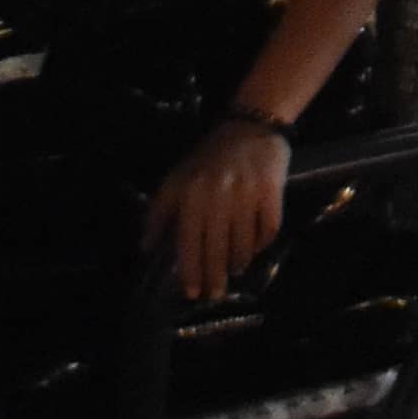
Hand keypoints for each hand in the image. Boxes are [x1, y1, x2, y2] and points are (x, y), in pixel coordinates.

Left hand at [147, 111, 291, 299]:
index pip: (189, 242)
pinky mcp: (271, 190)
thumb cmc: (209, 156)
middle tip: (215, 294)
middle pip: (216, 248)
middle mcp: (218, 195)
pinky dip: (262, 243)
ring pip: (243, 243)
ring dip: (238, 262)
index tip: (192, 292)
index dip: (190, 271)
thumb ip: (159, 212)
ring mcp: (247, 193)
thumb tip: (146, 247)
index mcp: (192, 193)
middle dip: (214, 276)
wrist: (251, 124)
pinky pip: (268, 227)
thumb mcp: (177, 178)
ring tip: (234, 271)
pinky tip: (256, 249)